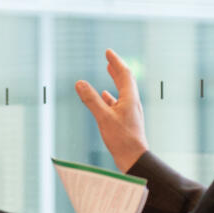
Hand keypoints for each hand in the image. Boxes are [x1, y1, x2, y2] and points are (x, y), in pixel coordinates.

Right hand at [75, 49, 148, 171]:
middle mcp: (132, 103)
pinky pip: (119, 103)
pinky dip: (112, 96)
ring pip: (123, 91)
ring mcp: (131, 112)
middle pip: (126, 81)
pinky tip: (106, 97)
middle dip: (116, 68)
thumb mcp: (103, 117)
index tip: (108, 52)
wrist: (134, 160)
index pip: (124, 74)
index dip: (116, 62)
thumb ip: (91, 100)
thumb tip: (79, 83)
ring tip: (109, 72)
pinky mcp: (127, 121)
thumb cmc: (121, 139)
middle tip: (109, 58)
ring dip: (115, 80)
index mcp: (130, 99)